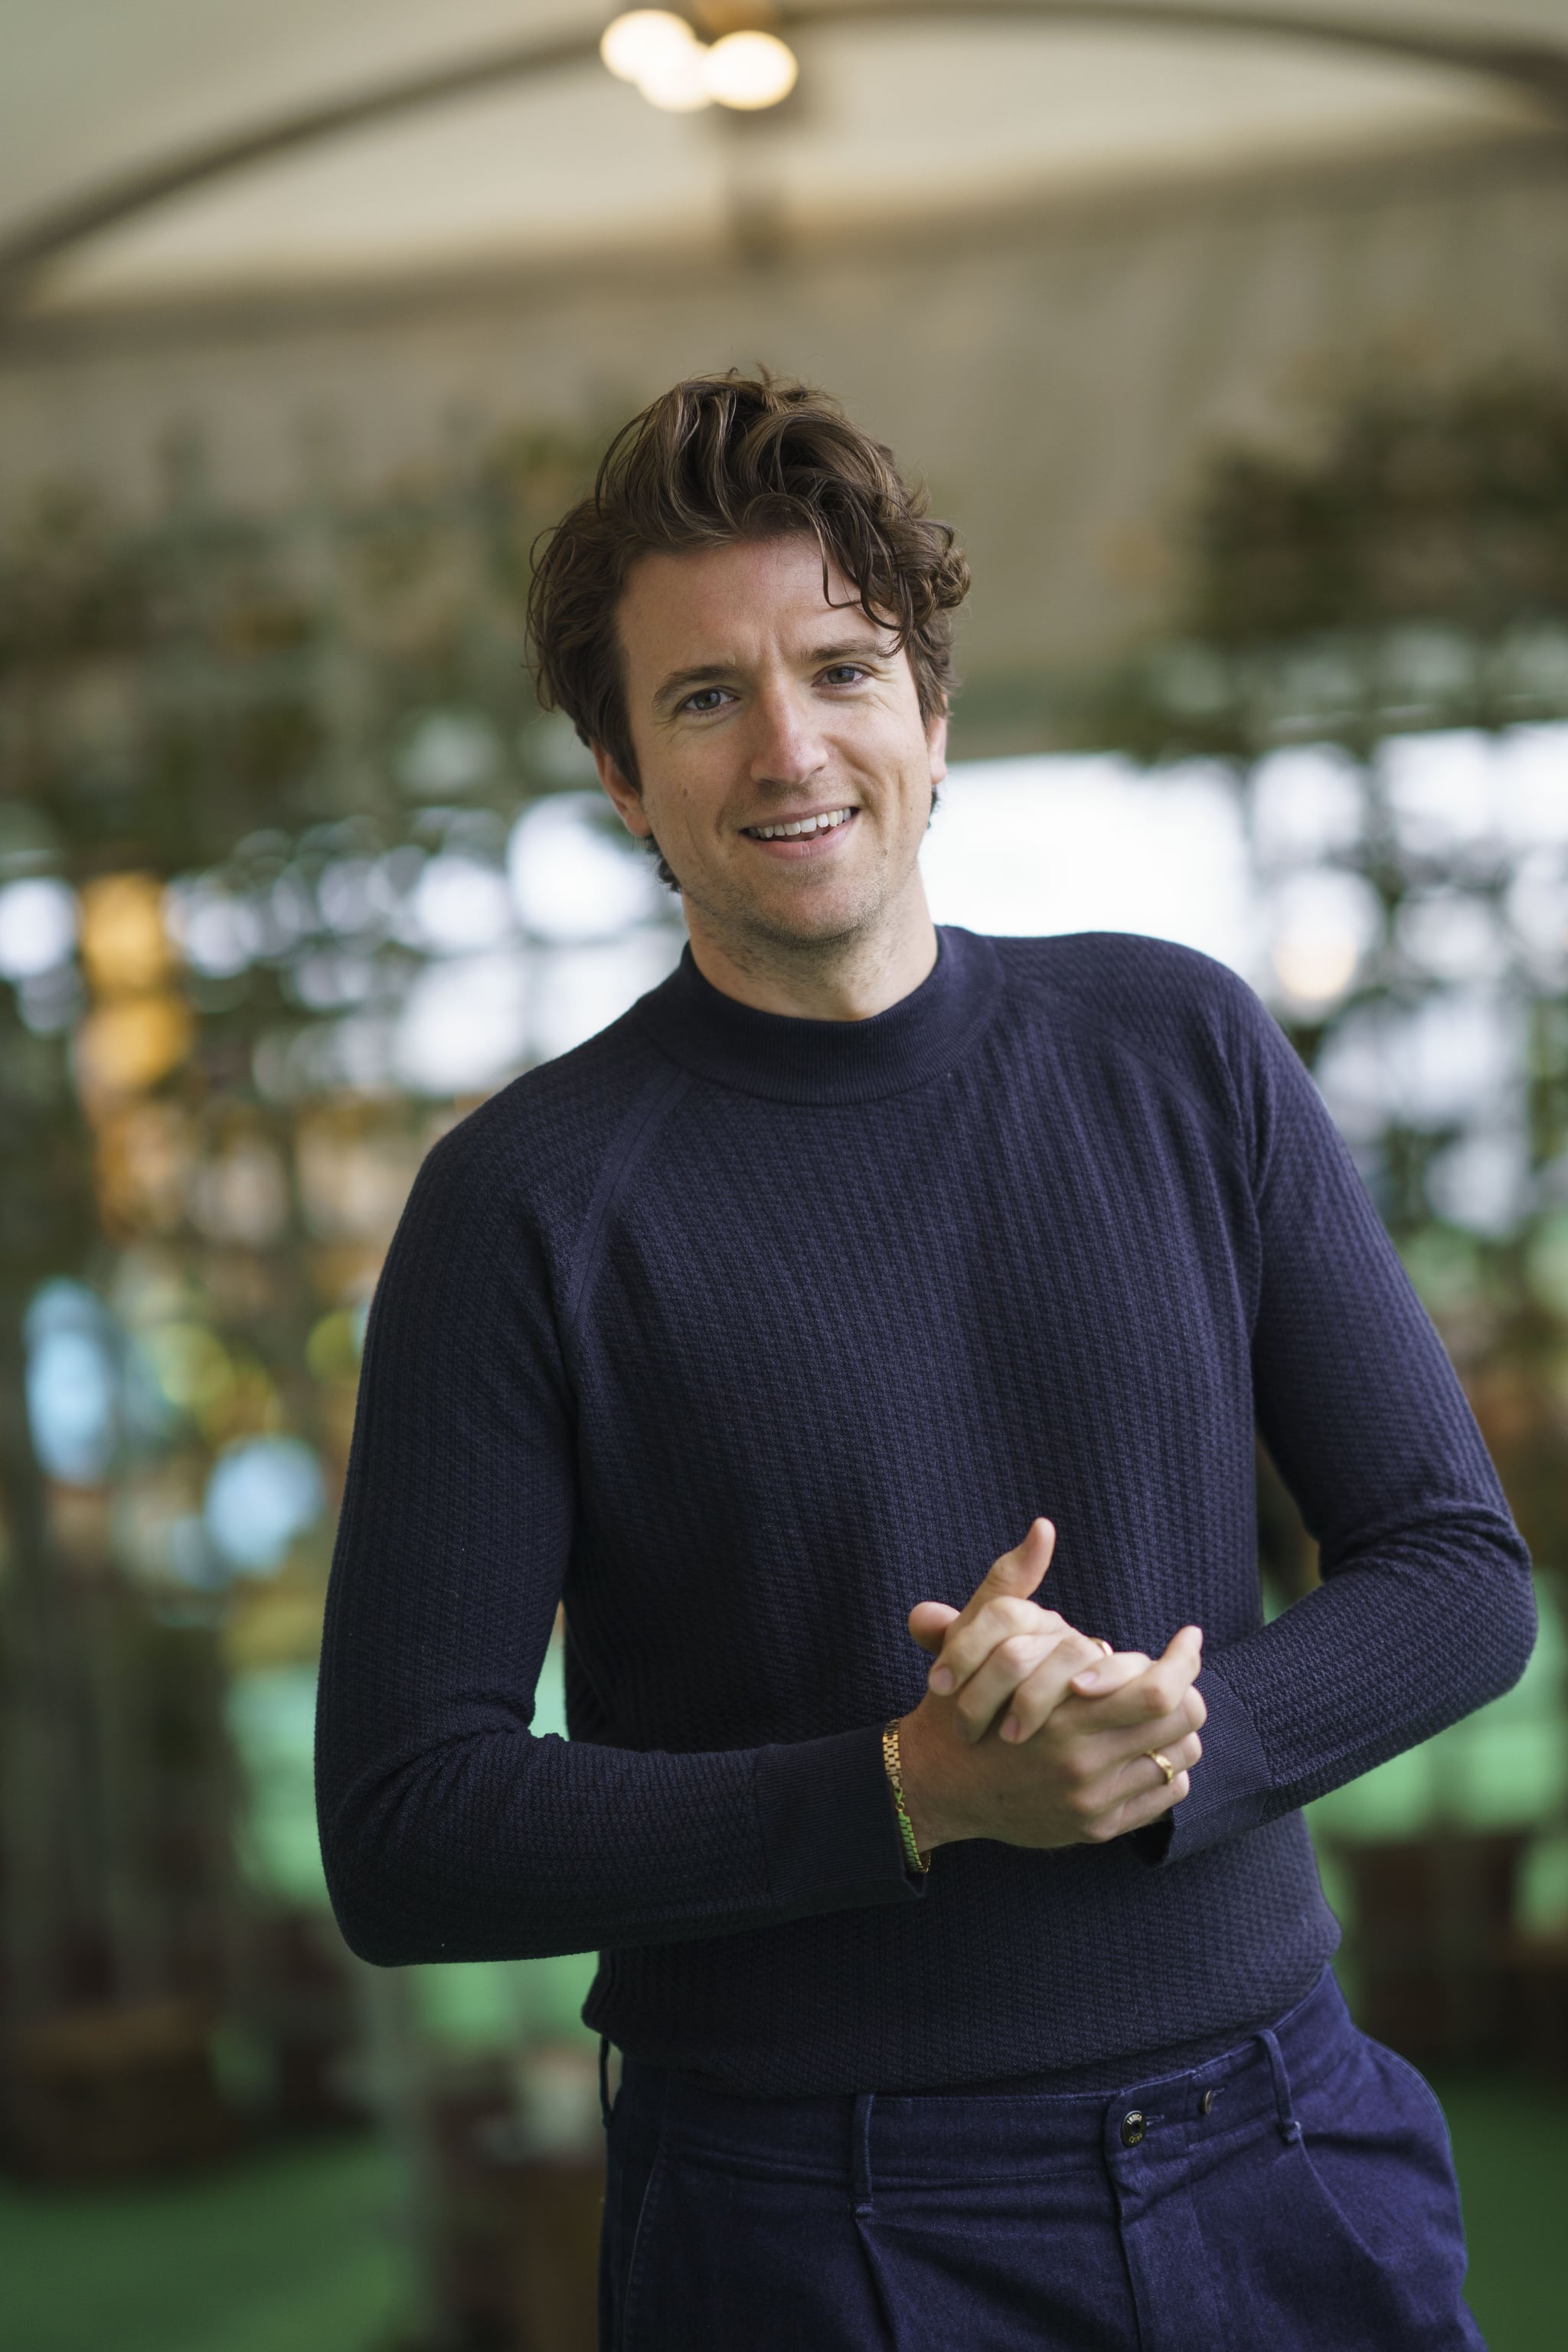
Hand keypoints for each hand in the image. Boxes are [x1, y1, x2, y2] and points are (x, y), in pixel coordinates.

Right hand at [896, 1521, 1204, 1851]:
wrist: (935, 1784)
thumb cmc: (959, 1703)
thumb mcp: (977, 1639)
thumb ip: (1011, 1582)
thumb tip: (1042, 1527)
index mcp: (1063, 1715)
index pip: (1160, 1691)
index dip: (1185, 1659)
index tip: (1189, 1636)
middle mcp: (1084, 1763)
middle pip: (1182, 1722)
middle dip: (1186, 1690)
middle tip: (1175, 1672)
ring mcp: (1093, 1801)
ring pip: (1178, 1757)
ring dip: (1175, 1728)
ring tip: (1156, 1708)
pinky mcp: (1097, 1828)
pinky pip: (1163, 1795)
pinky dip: (1163, 1767)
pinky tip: (1140, 1747)